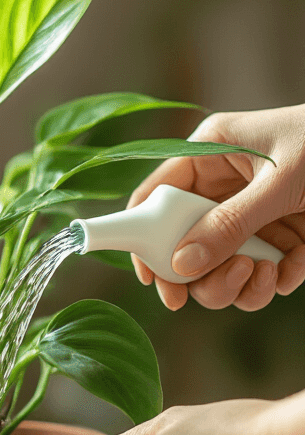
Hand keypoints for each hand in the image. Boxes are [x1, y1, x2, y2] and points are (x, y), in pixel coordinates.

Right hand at [128, 105, 304, 310]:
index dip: (143, 235)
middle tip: (225, 281)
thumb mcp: (280, 183)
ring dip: (240, 284)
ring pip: (220, 268)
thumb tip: (181, 264)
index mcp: (212, 150)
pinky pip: (259, 273)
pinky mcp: (281, 236)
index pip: (157, 194)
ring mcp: (252, 214)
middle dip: (203, 273)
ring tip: (267, 274)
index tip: (150, 277)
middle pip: (185, 244)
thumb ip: (230, 224)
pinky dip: (274, 281)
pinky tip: (295, 267)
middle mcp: (226, 185)